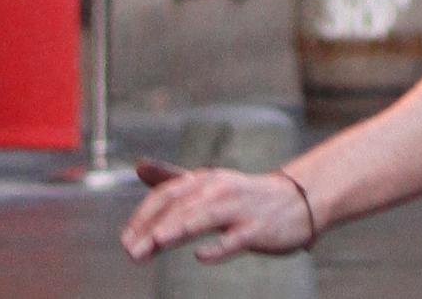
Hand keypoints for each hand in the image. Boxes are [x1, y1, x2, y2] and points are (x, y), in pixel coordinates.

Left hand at [121, 160, 315, 263]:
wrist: (296, 200)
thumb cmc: (244, 197)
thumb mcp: (208, 185)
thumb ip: (174, 179)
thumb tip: (140, 167)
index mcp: (204, 179)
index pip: (167, 194)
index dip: (144, 215)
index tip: (126, 238)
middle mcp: (219, 189)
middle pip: (181, 206)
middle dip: (153, 227)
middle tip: (131, 250)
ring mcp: (238, 209)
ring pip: (205, 217)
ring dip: (179, 228)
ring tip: (157, 242)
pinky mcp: (257, 229)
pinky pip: (236, 238)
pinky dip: (219, 247)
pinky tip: (202, 256)